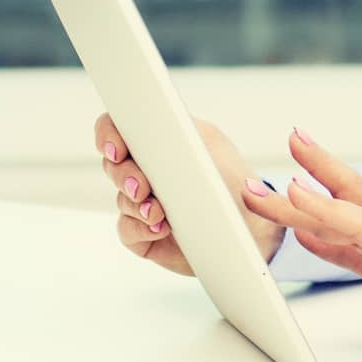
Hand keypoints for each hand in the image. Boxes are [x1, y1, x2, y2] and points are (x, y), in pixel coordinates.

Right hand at [95, 111, 286, 277]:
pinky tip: (160, 228)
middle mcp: (148, 170)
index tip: (117, 149)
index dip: (109, 136)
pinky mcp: (144, 232)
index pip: (120, 129)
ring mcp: (144, 201)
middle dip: (124, 175)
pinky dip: (140, 228)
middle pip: (114, 164)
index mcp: (162, 142)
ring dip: (136, 205)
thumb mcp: (211, 147)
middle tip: (142, 188)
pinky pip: (126, 229)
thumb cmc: (234, 181)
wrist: (252, 227)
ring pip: (121, 198)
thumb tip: (155, 134)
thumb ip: (180, 136)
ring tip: (158, 212)